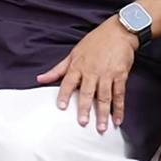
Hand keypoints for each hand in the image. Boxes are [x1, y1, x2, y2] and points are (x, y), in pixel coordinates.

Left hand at [35, 18, 138, 133]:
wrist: (119, 32)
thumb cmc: (95, 42)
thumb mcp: (73, 53)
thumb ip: (57, 69)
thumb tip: (39, 79)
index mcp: (78, 66)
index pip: (68, 82)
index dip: (64, 95)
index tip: (62, 107)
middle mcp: (92, 71)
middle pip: (87, 92)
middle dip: (85, 108)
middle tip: (83, 123)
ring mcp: (107, 74)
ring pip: (104, 97)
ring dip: (103, 113)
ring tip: (102, 128)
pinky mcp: (120, 75)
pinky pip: (119, 94)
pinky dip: (119, 108)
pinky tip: (117, 120)